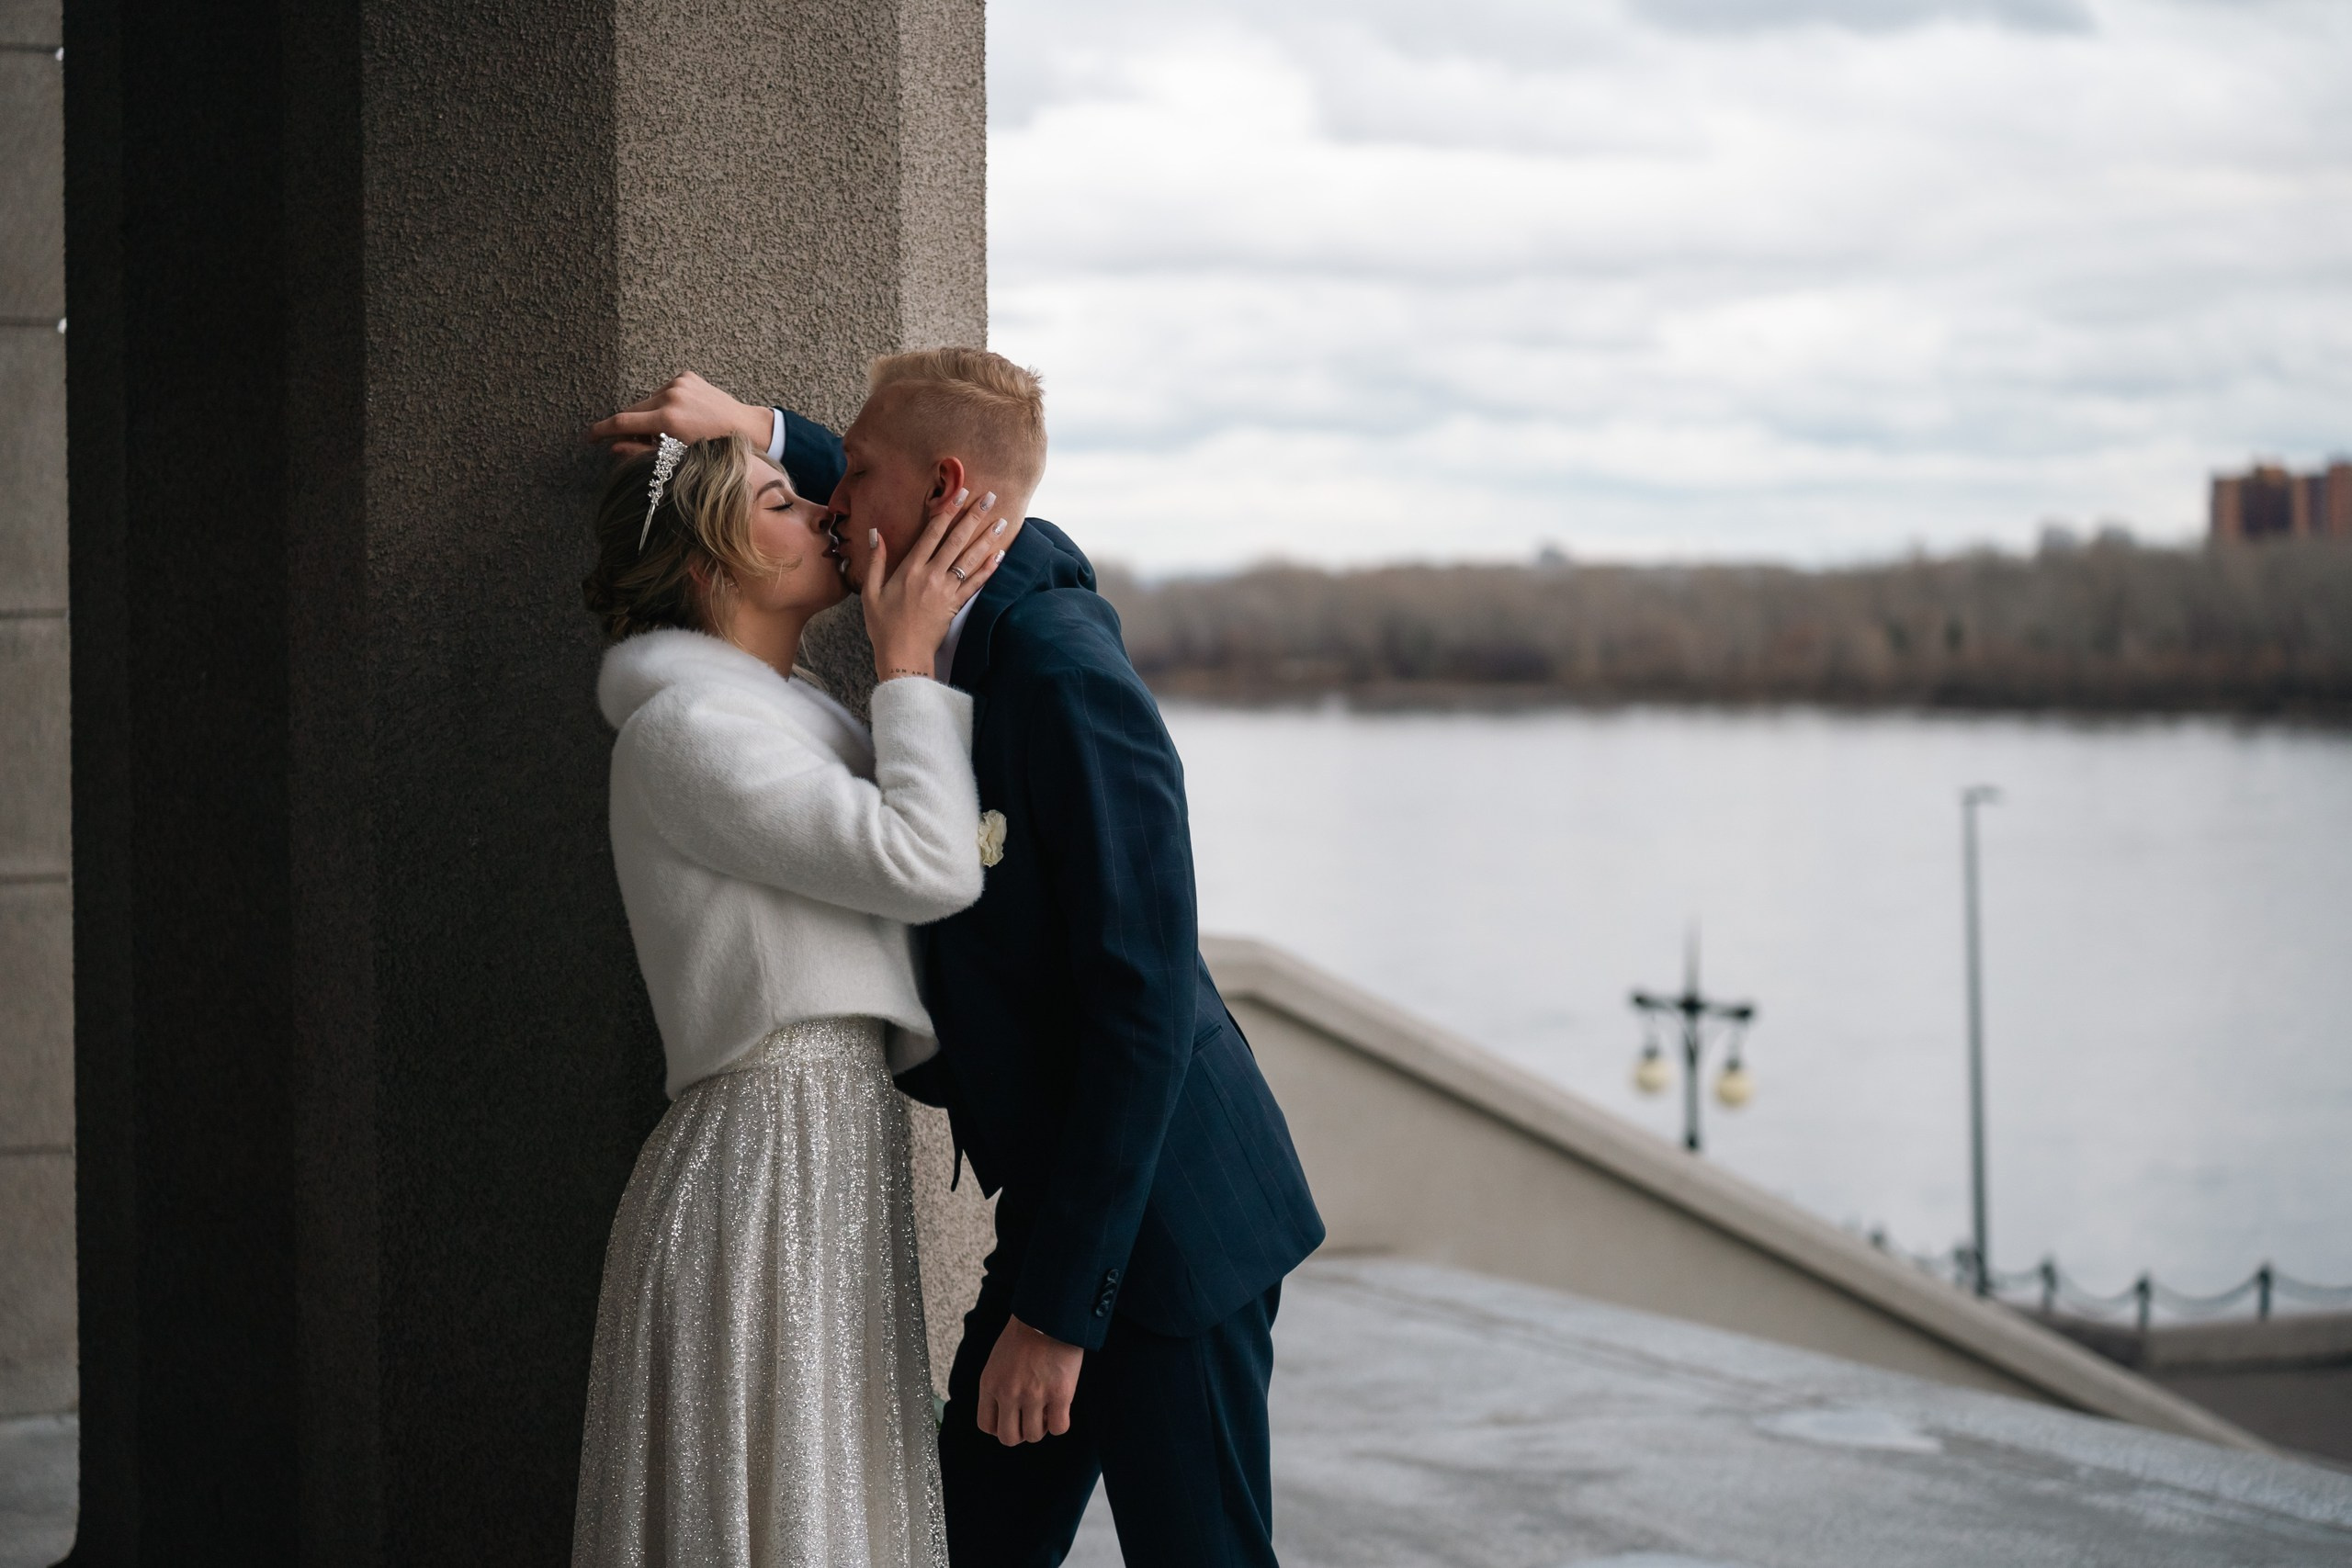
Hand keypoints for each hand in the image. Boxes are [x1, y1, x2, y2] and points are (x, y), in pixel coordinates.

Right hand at [588, 372, 773, 456]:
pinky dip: (663, 404)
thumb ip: (642, 452)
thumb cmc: (714, 450)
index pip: (622, 422)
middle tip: (643, 444)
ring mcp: (679, 383)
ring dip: (649, 416)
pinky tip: (681, 417)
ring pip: (647, 401)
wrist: (747, 429)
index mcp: (668, 419)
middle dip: (631, 427)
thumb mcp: (677, 458)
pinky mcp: (686, 376)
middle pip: (633, 411)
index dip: (601, 431)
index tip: (589, 437)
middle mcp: (671, 395)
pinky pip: (663, 391)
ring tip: (669, 433)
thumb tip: (613, 448)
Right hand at [862, 486, 1008, 679]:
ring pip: (970, 559)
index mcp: (909, 569)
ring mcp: (946, 591)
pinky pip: (976, 584)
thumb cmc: (883, 626)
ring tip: (1003, 520)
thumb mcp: (870, 592)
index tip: (958, 492)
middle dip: (973, 516)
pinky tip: (1000, 554)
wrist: (902, 656)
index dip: (947, 511)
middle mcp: (930, 576)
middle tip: (989, 497)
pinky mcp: (955, 606)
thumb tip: (876, 533)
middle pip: (956, 540)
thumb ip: (875, 561)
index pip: (931, 533)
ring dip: (987, 538)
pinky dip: (989, 568)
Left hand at [975, 1315, 1082, 1445]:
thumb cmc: (1025, 1333)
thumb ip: (997, 1386)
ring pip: (1034, 1435)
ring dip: (1041, 1427)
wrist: (1050, 1313)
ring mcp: (1034, 1395)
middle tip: (1031, 1419)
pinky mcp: (1059, 1394)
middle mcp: (1008, 1393)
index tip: (1012, 1419)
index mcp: (990, 1383)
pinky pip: (1058, 1428)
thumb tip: (1008, 1412)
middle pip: (1009, 1437)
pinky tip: (1061, 1409)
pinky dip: (1059, 1423)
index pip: (986, 1426)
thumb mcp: (998, 1359)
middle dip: (1021, 1433)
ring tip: (1047, 1409)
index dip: (1001, 1428)